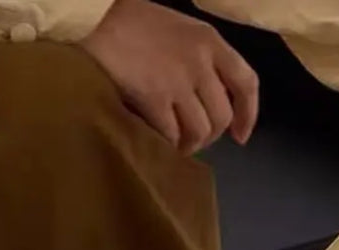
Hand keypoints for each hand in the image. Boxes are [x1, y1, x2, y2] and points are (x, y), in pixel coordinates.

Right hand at [81, 0, 258, 153]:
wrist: (90, 16)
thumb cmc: (129, 22)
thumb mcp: (176, 29)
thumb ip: (199, 60)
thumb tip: (210, 102)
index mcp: (209, 40)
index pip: (246, 83)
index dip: (248, 115)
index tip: (240, 136)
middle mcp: (199, 60)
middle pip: (221, 117)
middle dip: (209, 136)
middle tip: (192, 139)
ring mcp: (177, 79)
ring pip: (199, 131)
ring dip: (189, 144)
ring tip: (175, 142)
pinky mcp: (154, 95)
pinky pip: (172, 134)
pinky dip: (167, 143)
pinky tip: (156, 138)